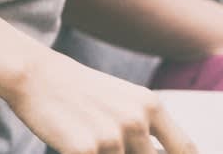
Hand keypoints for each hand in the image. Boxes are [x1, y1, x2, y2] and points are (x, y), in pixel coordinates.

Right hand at [4, 45, 196, 153]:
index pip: (184, 149)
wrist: (38, 77)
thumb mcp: (124, 102)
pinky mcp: (85, 150)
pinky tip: (78, 148)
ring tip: (91, 142)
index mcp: (151, 106)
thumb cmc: (81, 94)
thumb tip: (163, 153)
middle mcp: (137, 121)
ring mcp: (112, 137)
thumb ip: (146, 128)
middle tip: (110, 145)